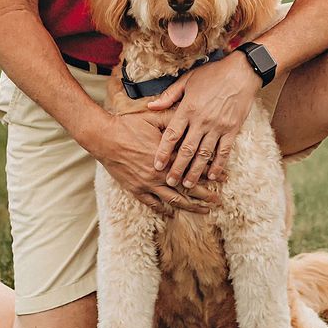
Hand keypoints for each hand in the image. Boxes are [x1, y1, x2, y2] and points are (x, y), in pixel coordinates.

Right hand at [93, 108, 221, 216]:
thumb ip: (173, 118)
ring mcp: (147, 183)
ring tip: (204, 212)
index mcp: (168, 156)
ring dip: (190, 207)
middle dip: (206, 195)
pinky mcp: (135, 189)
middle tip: (219, 201)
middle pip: (188, 188)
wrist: (103, 137)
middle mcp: (160, 173)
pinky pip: (152, 204)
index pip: (194, 167)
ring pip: (173, 200)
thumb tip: (190, 113)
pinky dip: (163, 210)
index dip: (211, 173)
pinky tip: (171, 214)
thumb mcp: (153, 117)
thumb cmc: (128, 125)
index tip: (224, 178)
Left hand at [147, 53, 260, 187]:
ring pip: (204, 154)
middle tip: (170, 183)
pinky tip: (212, 176)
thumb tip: (151, 105)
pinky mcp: (232, 129)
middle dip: (177, 168)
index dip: (163, 152)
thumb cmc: (213, 74)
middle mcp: (202, 120)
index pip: (172, 135)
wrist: (241, 72)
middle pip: (186, 150)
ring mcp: (218, 126)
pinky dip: (218, 165)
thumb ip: (169, 95)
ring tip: (187, 184)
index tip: (156, 165)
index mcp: (188, 108)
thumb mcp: (187, 80)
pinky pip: (224, 151)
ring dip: (195, 171)